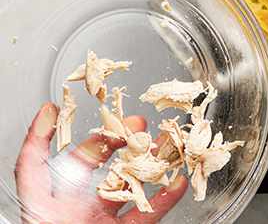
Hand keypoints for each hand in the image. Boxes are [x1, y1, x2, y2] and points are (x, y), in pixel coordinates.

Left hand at [14, 103, 186, 221]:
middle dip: (113, 139)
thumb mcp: (38, 208)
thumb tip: (45, 115)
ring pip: (123, 185)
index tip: (55, 109)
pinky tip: (178, 182)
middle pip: (88, 166)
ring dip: (146, 162)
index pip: (35, 164)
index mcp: (41, 205)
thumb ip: (38, 167)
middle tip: (136, 123)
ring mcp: (96, 222)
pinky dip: (164, 199)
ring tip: (165, 143)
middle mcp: (68, 210)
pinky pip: (145, 215)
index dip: (41, 135)